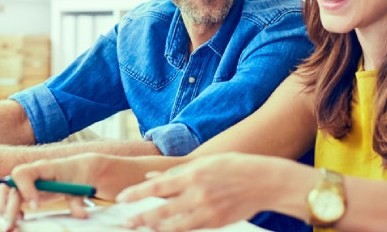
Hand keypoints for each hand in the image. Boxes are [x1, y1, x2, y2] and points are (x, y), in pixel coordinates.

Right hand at [0, 153, 114, 230]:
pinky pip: (11, 198)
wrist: (79, 170)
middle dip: (9, 205)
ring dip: (4, 207)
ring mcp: (27, 182)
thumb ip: (77, 201)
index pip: (22, 173)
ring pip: (6, 191)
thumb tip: (81, 215)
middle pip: (10, 185)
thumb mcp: (80, 187)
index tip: (36, 207)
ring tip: (12, 224)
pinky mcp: (27, 191)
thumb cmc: (78, 175)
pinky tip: (21, 218)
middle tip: (13, 224)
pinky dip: (10, 209)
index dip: (25, 190)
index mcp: (42, 168)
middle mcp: (31, 174)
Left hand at [115, 153, 279, 231]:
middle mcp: (198, 195)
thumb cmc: (235, 167)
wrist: (265, 182)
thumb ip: (177, 172)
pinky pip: (190, 229)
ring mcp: (207, 211)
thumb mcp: (205, 162)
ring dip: (155, 227)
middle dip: (140, 218)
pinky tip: (165, 229)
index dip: (136, 194)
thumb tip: (152, 178)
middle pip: (161, 210)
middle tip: (126, 222)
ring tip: (142, 227)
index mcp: (193, 175)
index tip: (121, 198)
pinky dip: (175, 230)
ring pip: (173, 225)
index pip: (157, 187)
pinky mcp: (216, 223)